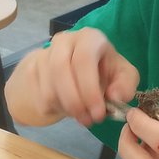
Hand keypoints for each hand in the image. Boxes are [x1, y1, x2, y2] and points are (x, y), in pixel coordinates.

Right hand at [6, 27, 138, 127]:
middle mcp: (64, 41)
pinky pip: (40, 97)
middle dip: (75, 102)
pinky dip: (56, 109)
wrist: (73, 68)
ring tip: (82, 116)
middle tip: (88, 120)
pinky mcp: (32, 70)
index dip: (89, 89)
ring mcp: (44, 54)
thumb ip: (126, 85)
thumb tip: (115, 96)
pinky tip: (68, 108)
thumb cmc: (102, 70)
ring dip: (67, 109)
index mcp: (89, 38)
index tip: (98, 113)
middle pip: (60, 71)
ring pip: (49, 88)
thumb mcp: (123, 75)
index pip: (83, 59)